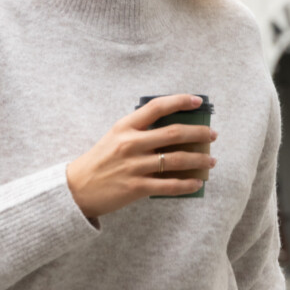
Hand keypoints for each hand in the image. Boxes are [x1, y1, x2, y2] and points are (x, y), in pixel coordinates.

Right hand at [66, 94, 216, 218]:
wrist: (77, 188)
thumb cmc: (99, 161)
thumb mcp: (115, 137)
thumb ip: (139, 131)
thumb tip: (172, 130)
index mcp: (125, 127)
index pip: (157, 107)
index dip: (180, 101)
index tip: (198, 101)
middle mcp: (131, 144)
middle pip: (174, 133)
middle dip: (199, 133)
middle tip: (212, 135)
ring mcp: (134, 166)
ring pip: (176, 160)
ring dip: (199, 160)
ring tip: (211, 160)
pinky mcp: (136, 187)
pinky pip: (169, 185)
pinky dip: (187, 184)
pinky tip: (197, 183)